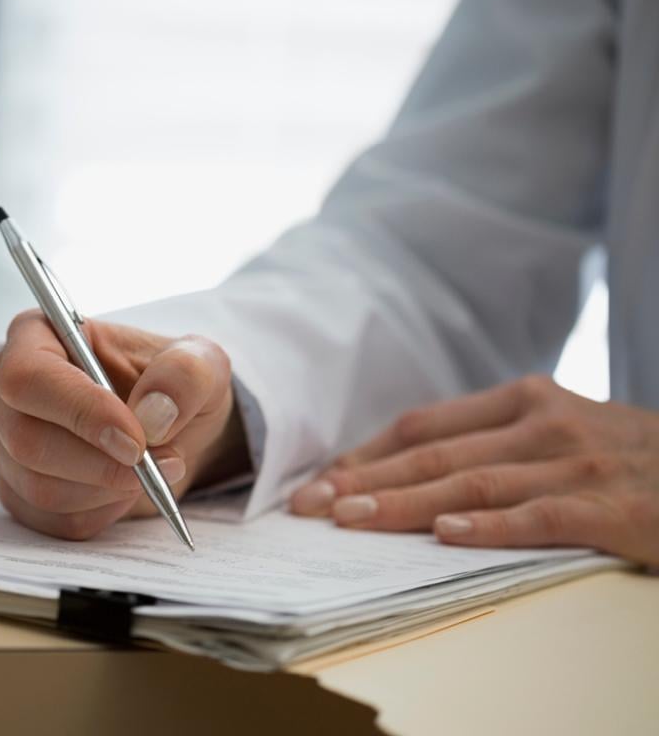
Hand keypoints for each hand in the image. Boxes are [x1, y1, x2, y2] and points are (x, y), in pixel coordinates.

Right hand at [0, 310, 244, 539]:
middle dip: (99, 463)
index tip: (135, 440)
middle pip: (26, 440)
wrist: (168, 431)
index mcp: (35, 335)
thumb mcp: (200, 363)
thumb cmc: (171, 385)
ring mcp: (2, 441)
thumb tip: (153, 412)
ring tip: (149, 472)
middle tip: (157, 464)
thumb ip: (185, 374)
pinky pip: (49, 519)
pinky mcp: (15, 488)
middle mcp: (3, 387)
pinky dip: (98, 512)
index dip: (79, 412)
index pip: (27, 377)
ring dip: (106, 489)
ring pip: (38, 487)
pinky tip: (121, 489)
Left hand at [290, 375, 658, 564]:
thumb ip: (489, 441)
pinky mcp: (613, 507)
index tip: (319, 483)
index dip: (366, 455)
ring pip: (474, 483)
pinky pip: (541, 517)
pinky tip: (446, 535)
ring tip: (352, 520)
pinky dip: (491, 526)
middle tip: (311, 507)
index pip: (423, 427)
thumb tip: (402, 470)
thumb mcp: (555, 429)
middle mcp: (542, 423)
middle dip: (365, 482)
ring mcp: (577, 463)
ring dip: (405, 503)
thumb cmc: (622, 455)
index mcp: (520, 400)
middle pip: (435, 454)